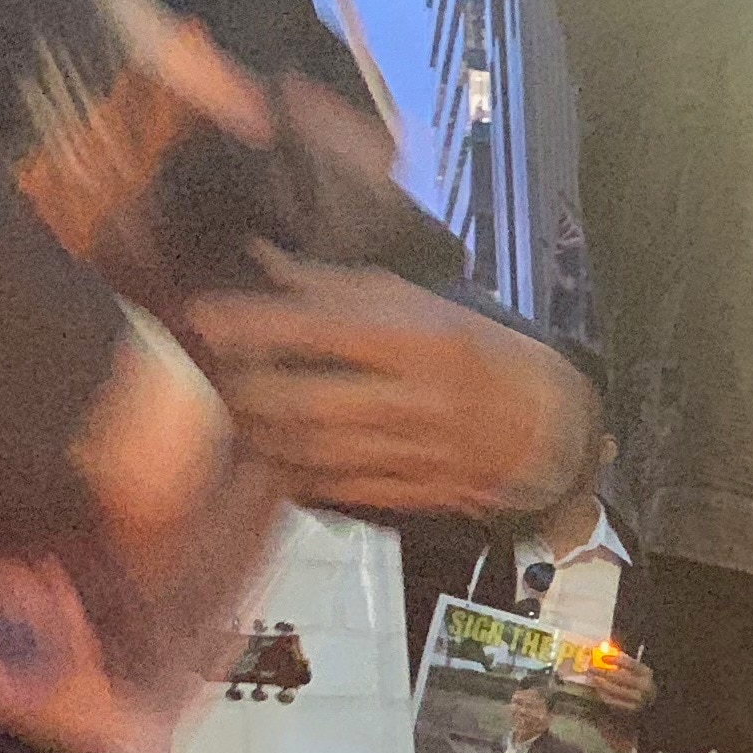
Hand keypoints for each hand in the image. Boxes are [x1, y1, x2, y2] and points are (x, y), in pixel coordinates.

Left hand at [183, 251, 594, 516]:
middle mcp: (417, 398)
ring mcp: (419, 452)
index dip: (252, 323)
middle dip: (246, 391)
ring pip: (318, 450)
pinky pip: (345, 489)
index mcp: (418, 339)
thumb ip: (338, 288)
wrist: (550, 424)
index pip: (318, 327)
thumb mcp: (418, 303)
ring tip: (231, 417)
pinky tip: (273, 459)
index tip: (202, 316)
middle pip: (307, 400)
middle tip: (210, 377)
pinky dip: (299, 476)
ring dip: (264, 436)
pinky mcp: (420, 492)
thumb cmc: (476, 352)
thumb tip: (263, 260)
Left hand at [582, 646, 654, 713]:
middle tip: (592, 668)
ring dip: (603, 684)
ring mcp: (639, 699)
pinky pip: (616, 702)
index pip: (632, 664)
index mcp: (646, 673)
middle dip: (605, 672)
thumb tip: (603, 653)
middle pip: (623, 677)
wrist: (648, 702)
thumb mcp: (634, 671)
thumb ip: (621, 662)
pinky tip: (598, 689)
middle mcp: (645, 686)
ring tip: (592, 678)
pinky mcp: (632, 709)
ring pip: (618, 690)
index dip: (618, 660)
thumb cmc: (636, 682)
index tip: (604, 657)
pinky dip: (605, 695)